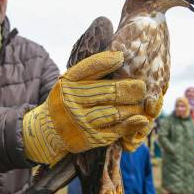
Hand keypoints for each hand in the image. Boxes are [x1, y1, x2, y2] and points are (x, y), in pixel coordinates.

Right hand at [23, 51, 148, 164]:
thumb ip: (92, 67)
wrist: (50, 130)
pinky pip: (116, 130)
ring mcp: (83, 122)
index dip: (107, 62)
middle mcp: (74, 102)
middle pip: (108, 92)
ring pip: (115, 112)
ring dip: (133, 107)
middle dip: (130, 88)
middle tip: (142, 86)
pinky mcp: (92, 138)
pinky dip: (131, 124)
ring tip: (143, 101)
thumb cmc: (67, 99)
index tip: (122, 57)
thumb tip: (120, 55)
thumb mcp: (71, 80)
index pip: (89, 69)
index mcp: (69, 84)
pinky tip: (142, 119)